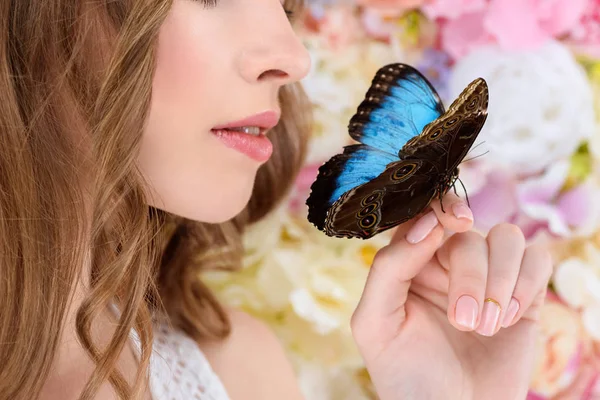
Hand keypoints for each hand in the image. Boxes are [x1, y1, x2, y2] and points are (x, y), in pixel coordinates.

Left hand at [350, 193, 552, 399]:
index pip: (423, 214)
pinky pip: (537, 259)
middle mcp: (446, 264)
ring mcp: (486, 277)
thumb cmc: (406, 375)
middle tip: (462, 323)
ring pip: (506, 238)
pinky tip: (508, 319)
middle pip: (466, 234)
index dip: (440, 207)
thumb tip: (427, 223)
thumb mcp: (375, 322)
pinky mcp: (522, 295)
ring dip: (499, 283)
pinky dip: (526, 285)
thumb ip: (389, 268)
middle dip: (468, 276)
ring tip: (484, 328)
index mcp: (409, 264)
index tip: (455, 220)